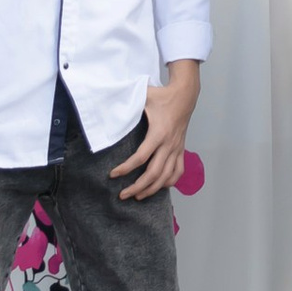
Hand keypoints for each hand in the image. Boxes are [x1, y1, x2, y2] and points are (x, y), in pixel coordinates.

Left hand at [111, 68, 199, 202]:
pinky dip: (169, 182)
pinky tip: (159, 186)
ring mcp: (177, 148)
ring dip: (152, 189)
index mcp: (158, 133)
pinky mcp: (181, 149)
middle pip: (154, 173)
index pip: (141, 157)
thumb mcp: (143, 96)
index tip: (113, 174)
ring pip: (166, 176)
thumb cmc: (162, 95)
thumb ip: (127, 103)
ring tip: (137, 196)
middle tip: (123, 195)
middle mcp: (169, 144)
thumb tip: (106, 109)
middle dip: (138, 187)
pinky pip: (178, 171)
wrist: (185, 94)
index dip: (126, 168)